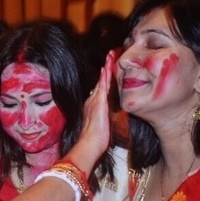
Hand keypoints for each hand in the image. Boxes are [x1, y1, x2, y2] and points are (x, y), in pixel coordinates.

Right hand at [64, 50, 113, 172]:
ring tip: (110, 56)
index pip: (99, 90)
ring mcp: (95, 100)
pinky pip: (102, 85)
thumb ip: (102, 123)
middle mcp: (92, 101)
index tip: (106, 70)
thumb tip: (104, 124)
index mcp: (92, 107)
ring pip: (101, 80)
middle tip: (109, 56)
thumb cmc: (94, 141)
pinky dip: (105, 75)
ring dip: (106, 67)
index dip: (103, 79)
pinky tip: (107, 66)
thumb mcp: (100, 129)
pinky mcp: (99, 102)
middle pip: (100, 81)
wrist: (89, 144)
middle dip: (105, 69)